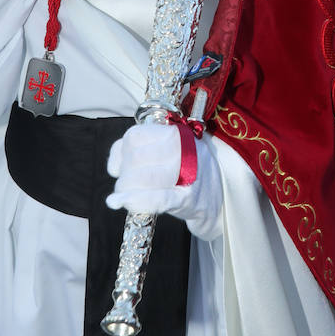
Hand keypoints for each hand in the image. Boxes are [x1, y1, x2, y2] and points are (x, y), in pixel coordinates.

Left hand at [106, 121, 222, 240]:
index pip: (135, 136)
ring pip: (144, 177)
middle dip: (124, 175)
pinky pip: (158, 197)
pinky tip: (120, 202)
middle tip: (125, 187)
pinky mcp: (188, 199)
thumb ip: (143, 149)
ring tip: (126, 198)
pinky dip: (137, 200)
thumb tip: (113, 165)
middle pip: (136, 158)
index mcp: (176, 133)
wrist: (221, 195)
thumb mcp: (172, 150)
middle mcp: (182, 148)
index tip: (119, 167)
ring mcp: (187, 173)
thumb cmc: (190, 169)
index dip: (120, 153)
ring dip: (126, 190)